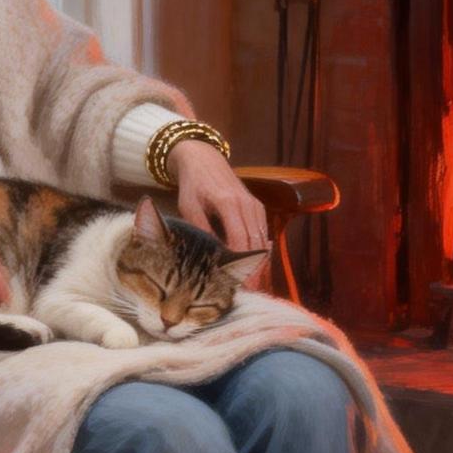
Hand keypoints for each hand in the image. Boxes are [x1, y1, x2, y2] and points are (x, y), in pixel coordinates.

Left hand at [169, 140, 270, 285]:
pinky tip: (257, 268)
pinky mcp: (257, 207)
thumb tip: (210, 256)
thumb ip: (200, 229)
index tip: (237, 284)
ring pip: (262, 241)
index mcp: (228, 203)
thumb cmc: (193, 185)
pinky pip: (263, 234)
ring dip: (259, 264)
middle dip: (253, 271)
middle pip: (255, 244)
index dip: (239, 266)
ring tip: (255, 287)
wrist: (203, 159)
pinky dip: (261, 252)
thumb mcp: (189, 207)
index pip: (239, 241)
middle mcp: (246, 204)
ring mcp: (255, 205)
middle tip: (249, 293)